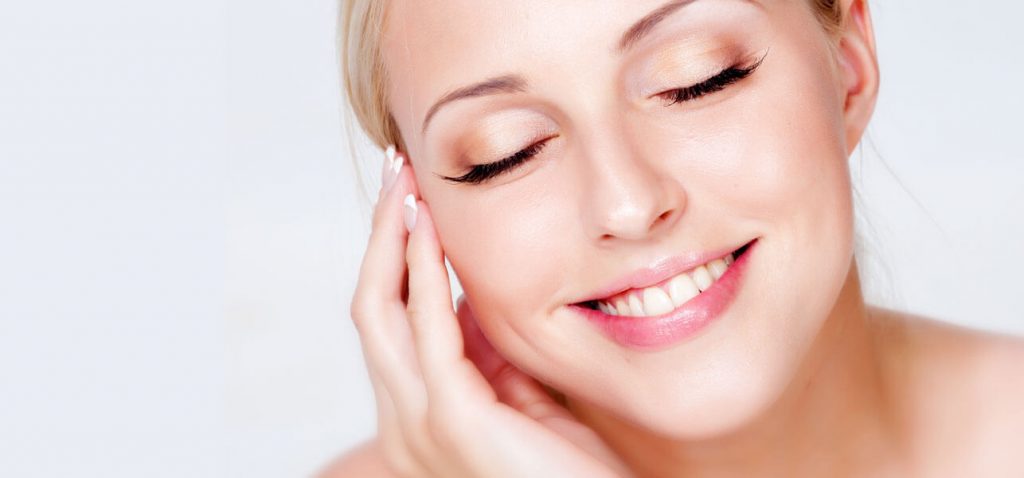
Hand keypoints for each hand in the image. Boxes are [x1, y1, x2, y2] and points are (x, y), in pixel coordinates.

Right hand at [349, 147, 630, 477]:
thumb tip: (468, 295)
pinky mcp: (454, 420)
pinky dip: (424, 272)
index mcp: (420, 411)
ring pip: (380, 311)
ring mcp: (421, 423)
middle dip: (379, 234)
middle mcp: (404, 419)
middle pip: (370, 306)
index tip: (408, 197)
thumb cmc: (572, 470)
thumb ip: (488, 354)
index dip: (392, 254)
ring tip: (405, 183)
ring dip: (391, 239)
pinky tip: (431, 228)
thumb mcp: (520, 396)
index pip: (388, 318)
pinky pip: (427, 329)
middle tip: (395, 171)